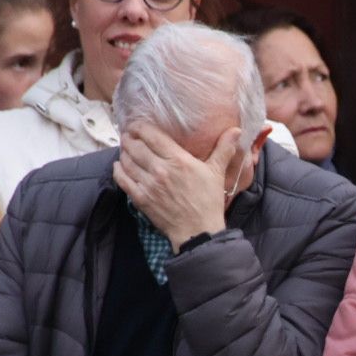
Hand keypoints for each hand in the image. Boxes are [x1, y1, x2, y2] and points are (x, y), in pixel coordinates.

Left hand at [113, 123, 242, 249]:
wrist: (198, 231)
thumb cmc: (208, 201)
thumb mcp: (217, 173)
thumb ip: (224, 149)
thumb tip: (236, 130)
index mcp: (178, 160)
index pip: (151, 135)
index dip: (140, 127)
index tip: (137, 125)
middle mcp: (160, 169)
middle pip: (135, 146)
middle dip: (129, 137)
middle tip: (129, 135)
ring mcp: (148, 185)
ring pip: (127, 161)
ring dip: (123, 152)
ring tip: (125, 148)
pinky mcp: (141, 199)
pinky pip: (123, 179)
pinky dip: (118, 169)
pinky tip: (120, 165)